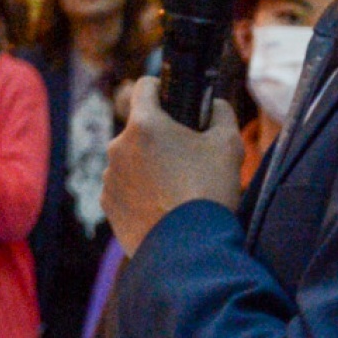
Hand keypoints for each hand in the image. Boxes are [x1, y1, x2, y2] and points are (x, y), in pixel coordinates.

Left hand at [102, 81, 242, 254]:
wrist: (189, 251)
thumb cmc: (209, 192)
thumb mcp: (228, 144)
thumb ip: (220, 113)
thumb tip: (214, 106)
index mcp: (144, 125)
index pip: (144, 86)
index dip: (162, 89)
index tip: (174, 101)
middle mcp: (118, 147)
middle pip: (139, 129)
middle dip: (159, 138)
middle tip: (187, 158)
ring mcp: (109, 178)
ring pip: (131, 161)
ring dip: (148, 167)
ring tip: (176, 190)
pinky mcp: (108, 207)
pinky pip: (125, 190)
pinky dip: (140, 194)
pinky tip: (163, 209)